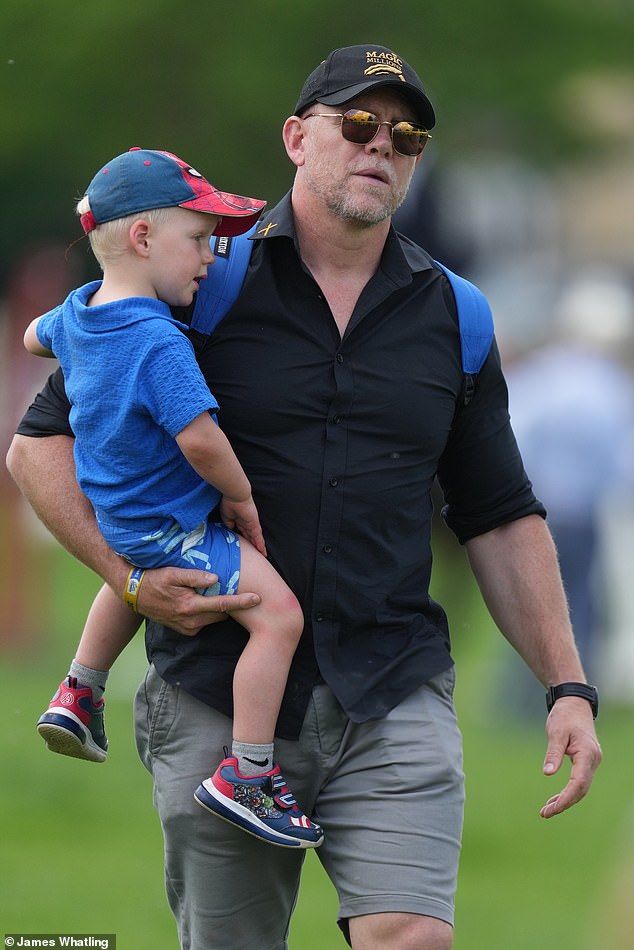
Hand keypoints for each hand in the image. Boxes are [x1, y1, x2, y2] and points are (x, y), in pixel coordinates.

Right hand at [135, 564, 259, 635]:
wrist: (134, 594)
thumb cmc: (154, 579)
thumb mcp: (172, 573)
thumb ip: (194, 576)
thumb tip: (216, 578)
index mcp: (190, 606)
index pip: (222, 605)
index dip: (242, 602)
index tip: (258, 598)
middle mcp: (191, 621)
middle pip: (222, 614)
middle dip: (232, 605)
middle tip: (239, 590)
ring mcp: (188, 628)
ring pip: (214, 619)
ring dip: (218, 609)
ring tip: (218, 594)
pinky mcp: (185, 630)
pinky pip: (204, 622)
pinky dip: (207, 613)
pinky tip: (203, 601)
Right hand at [219, 496, 266, 555]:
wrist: (235, 496)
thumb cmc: (229, 504)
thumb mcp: (226, 518)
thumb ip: (229, 526)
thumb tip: (231, 533)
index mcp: (239, 520)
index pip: (243, 532)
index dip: (245, 539)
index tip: (246, 546)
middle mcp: (246, 522)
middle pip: (251, 536)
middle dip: (253, 544)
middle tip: (256, 553)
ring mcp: (251, 524)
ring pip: (256, 538)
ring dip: (258, 546)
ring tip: (262, 554)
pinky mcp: (255, 525)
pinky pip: (258, 537)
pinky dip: (260, 544)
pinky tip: (262, 551)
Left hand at [540, 697, 601, 817]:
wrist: (574, 704)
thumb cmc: (564, 716)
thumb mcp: (555, 732)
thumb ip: (553, 753)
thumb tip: (547, 773)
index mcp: (587, 754)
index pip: (579, 782)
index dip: (566, 798)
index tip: (552, 808)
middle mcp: (593, 760)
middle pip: (581, 789)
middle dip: (564, 803)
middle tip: (545, 813)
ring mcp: (591, 762)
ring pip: (581, 788)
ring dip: (565, 799)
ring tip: (547, 810)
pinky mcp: (586, 762)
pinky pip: (579, 781)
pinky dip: (567, 791)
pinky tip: (555, 799)